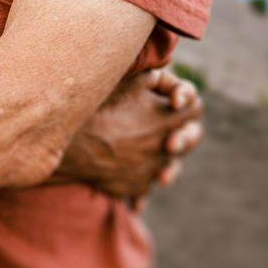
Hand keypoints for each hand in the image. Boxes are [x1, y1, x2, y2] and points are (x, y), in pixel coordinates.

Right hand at [56, 66, 204, 209]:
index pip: (195, 108)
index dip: (186, 101)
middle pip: (186, 141)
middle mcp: (165, 147)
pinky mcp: (136, 187)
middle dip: (180, 134)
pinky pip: (145, 183)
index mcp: (167, 119)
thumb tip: (168, 82)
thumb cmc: (100, 107)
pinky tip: (122, 166)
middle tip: (164, 129)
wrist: (72, 145)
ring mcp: (151, 170)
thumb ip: (157, 79)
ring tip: (138, 149)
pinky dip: (137, 175)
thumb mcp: (131, 82)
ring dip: (158, 157)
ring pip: (166, 165)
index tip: (173, 101)